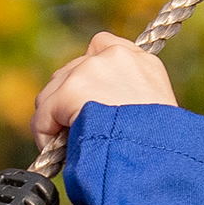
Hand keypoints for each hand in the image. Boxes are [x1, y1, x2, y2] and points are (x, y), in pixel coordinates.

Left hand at [31, 31, 175, 146]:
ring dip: (55, 116)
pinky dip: (44, 134)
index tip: (88, 99)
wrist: (154, 157)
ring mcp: (90, 69)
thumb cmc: (160, 147)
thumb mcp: (155, 112)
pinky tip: (57, 154)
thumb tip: (103, 109)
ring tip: (66, 142)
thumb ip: (129, 96)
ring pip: (53, 91)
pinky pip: (43, 114)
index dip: (88, 75)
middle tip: (74, 128)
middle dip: (68, 98)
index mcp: (141, 61)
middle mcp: (115, 56)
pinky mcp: (70, 90)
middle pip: (72, 70)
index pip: (101, 47)